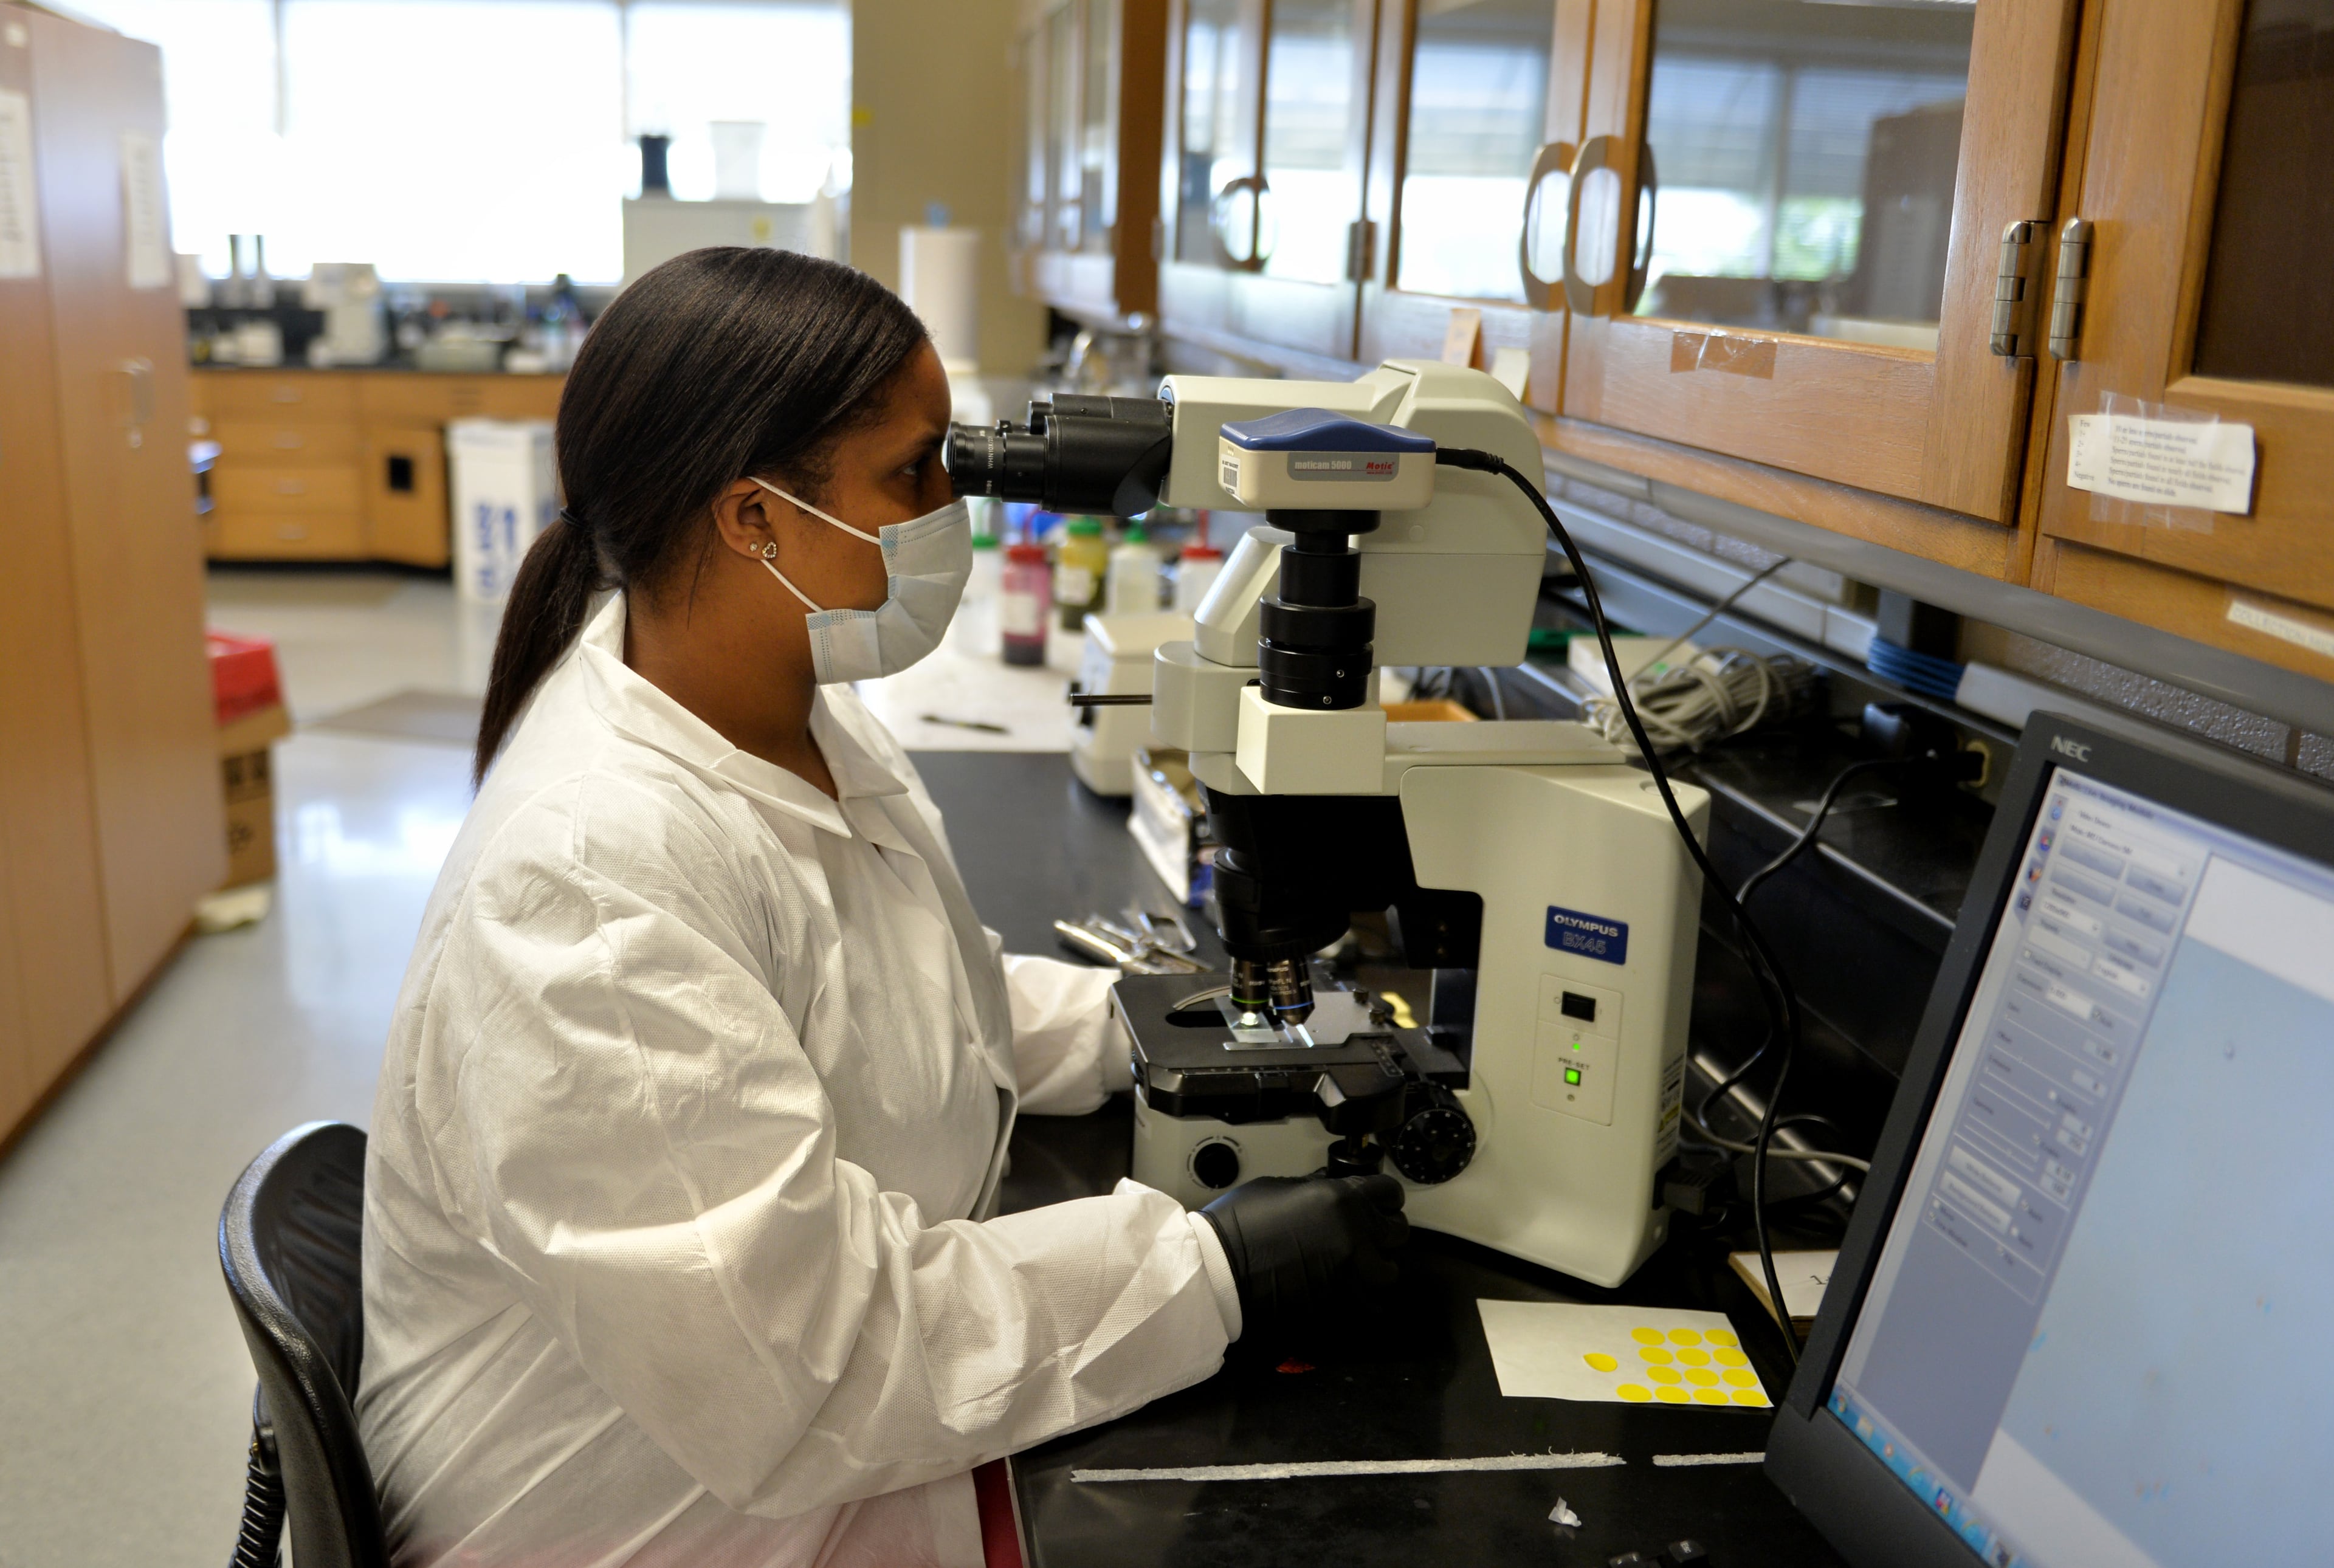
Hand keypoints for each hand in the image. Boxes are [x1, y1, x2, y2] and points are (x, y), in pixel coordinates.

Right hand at [1198, 1174, 1408, 1337]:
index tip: (1382, 1202)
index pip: (1389, 1192)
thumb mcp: (1280, 1188)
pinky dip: (1363, 1299)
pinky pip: (1371, 1305)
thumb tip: (1333, 1192)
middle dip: (1384, 1231)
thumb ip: (1318, 1190)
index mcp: (1341, 1201)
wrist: (1218, 1274)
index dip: (1384, 1197)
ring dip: (1375, 1267)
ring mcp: (1351, 1276)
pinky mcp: (1342, 1308)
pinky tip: (1345, 1291)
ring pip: (1389, 1272)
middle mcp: (1354, 1237)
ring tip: (1356, 1267)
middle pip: (1397, 1232)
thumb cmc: (1238, 1228)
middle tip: (1369, 1234)